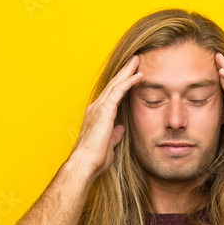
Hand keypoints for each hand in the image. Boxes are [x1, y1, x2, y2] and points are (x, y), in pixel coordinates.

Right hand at [68, 54, 143, 180]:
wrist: (85, 164)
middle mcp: (96, 108)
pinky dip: (129, 82)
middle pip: (113, 85)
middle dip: (124, 72)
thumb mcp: (109, 145)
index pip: (111, 96)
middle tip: (134, 60)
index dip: (121, 85)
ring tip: (137, 60)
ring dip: (127, 71)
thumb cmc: (94, 159)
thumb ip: (114, 135)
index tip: (129, 77)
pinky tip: (138, 75)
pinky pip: (119, 91)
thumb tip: (120, 129)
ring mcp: (99, 108)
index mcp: (96, 116)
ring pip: (116, 84)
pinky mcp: (104, 111)